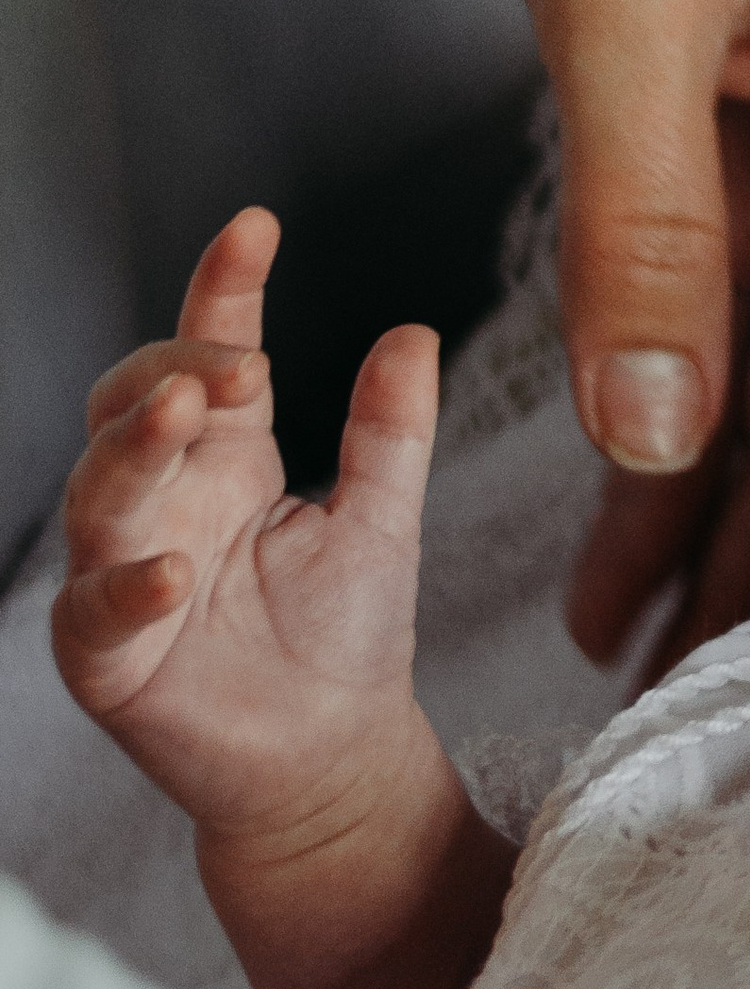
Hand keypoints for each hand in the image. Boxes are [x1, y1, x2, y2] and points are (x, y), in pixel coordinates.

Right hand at [51, 207, 430, 849]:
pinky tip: (176, 571)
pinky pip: (96, 612)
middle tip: (240, 364)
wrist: (334, 759)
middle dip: (173, 371)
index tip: (255, 229)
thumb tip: (413, 333)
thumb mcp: (382, 521)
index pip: (208, 354)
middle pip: (133, 407)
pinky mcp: (108, 657)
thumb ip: (389, 433)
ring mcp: (124, 572)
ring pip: (100, 493)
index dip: (223, 291)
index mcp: (226, 457)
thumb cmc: (345, 639)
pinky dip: (128, 588)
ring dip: (135, 451)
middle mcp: (164, 502)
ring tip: (185, 416)